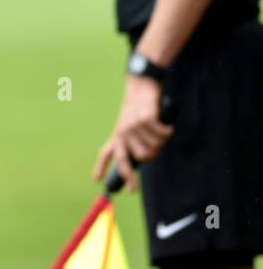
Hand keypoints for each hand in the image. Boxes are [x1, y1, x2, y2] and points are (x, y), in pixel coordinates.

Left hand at [92, 74, 173, 191]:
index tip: (101, 182)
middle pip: (142, 158)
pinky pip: (163, 134)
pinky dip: (168, 130)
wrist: (141, 86)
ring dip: (162, 139)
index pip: (107, 155)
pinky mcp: (145, 119)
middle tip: (157, 142)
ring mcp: (132, 126)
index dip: (103, 168)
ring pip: (155, 146)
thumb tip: (139, 160)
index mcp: (116, 136)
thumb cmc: (138, 109)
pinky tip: (166, 124)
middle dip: (154, 153)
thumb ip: (130, 142)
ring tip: (158, 128)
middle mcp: (122, 132)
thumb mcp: (128, 126)